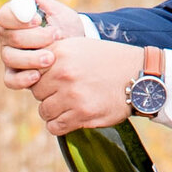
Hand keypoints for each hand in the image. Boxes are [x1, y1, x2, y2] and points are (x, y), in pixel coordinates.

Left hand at [0, 0, 137, 133]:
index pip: (33, 68)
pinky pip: (54, 126)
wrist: (141, 76)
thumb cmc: (110, 60)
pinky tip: (72, 116)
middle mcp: (63, 74)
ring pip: (44, 111)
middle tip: (65, 91)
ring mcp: (72, 96)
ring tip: (70, 104)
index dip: (41, 74)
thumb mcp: (81, 45)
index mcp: (61, 53)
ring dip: (55, 110)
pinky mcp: (81, 115)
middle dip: (47, 93)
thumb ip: (54, 49)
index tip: (52, 76)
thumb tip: (30, 55)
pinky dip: (60, 124)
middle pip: (36, 91)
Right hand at [0, 0, 87, 93]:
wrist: (79, 50)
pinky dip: (22, 79)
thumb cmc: (65, 26)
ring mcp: (10, 57)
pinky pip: (10, 80)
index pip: (4, 16)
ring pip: (10, 58)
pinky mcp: (16, 75)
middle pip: (9, 38)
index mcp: (14, 19)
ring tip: (51, 58)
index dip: (19, 18)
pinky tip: (37, 76)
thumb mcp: (55, 10)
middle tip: (56, 36)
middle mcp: (7, 38)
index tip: (38, 18)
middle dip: (33, 38)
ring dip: (31, 58)